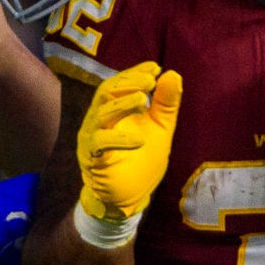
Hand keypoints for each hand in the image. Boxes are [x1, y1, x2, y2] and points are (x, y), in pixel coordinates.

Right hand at [77, 62, 181, 224]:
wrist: (129, 197)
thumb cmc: (142, 161)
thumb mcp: (160, 129)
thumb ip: (165, 104)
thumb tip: (173, 74)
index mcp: (115, 109)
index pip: (120, 82)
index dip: (135, 72)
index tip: (155, 67)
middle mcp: (100, 118)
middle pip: (107, 91)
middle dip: (128, 82)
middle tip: (150, 79)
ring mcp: (92, 137)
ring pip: (101, 113)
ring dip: (122, 103)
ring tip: (143, 99)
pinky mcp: (91, 157)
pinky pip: (100, 143)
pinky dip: (119, 139)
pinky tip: (138, 140)